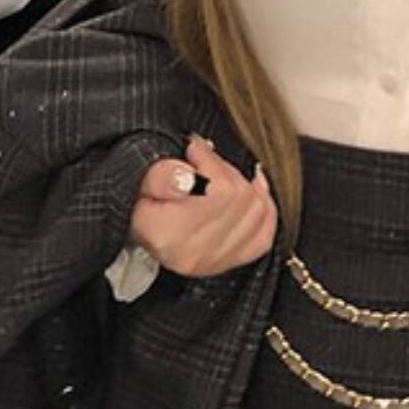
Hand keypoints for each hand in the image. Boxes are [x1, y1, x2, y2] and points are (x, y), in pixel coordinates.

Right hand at [129, 137, 277, 278]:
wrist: (150, 232)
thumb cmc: (146, 205)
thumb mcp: (142, 182)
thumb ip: (163, 176)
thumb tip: (188, 178)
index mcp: (167, 235)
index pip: (213, 190)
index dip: (208, 161)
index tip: (195, 149)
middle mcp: (195, 253)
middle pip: (237, 196)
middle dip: (224, 168)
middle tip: (206, 161)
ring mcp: (220, 259)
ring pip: (255, 207)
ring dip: (242, 183)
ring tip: (220, 175)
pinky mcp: (237, 258)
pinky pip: (266, 227)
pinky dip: (264, 204)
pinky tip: (253, 189)